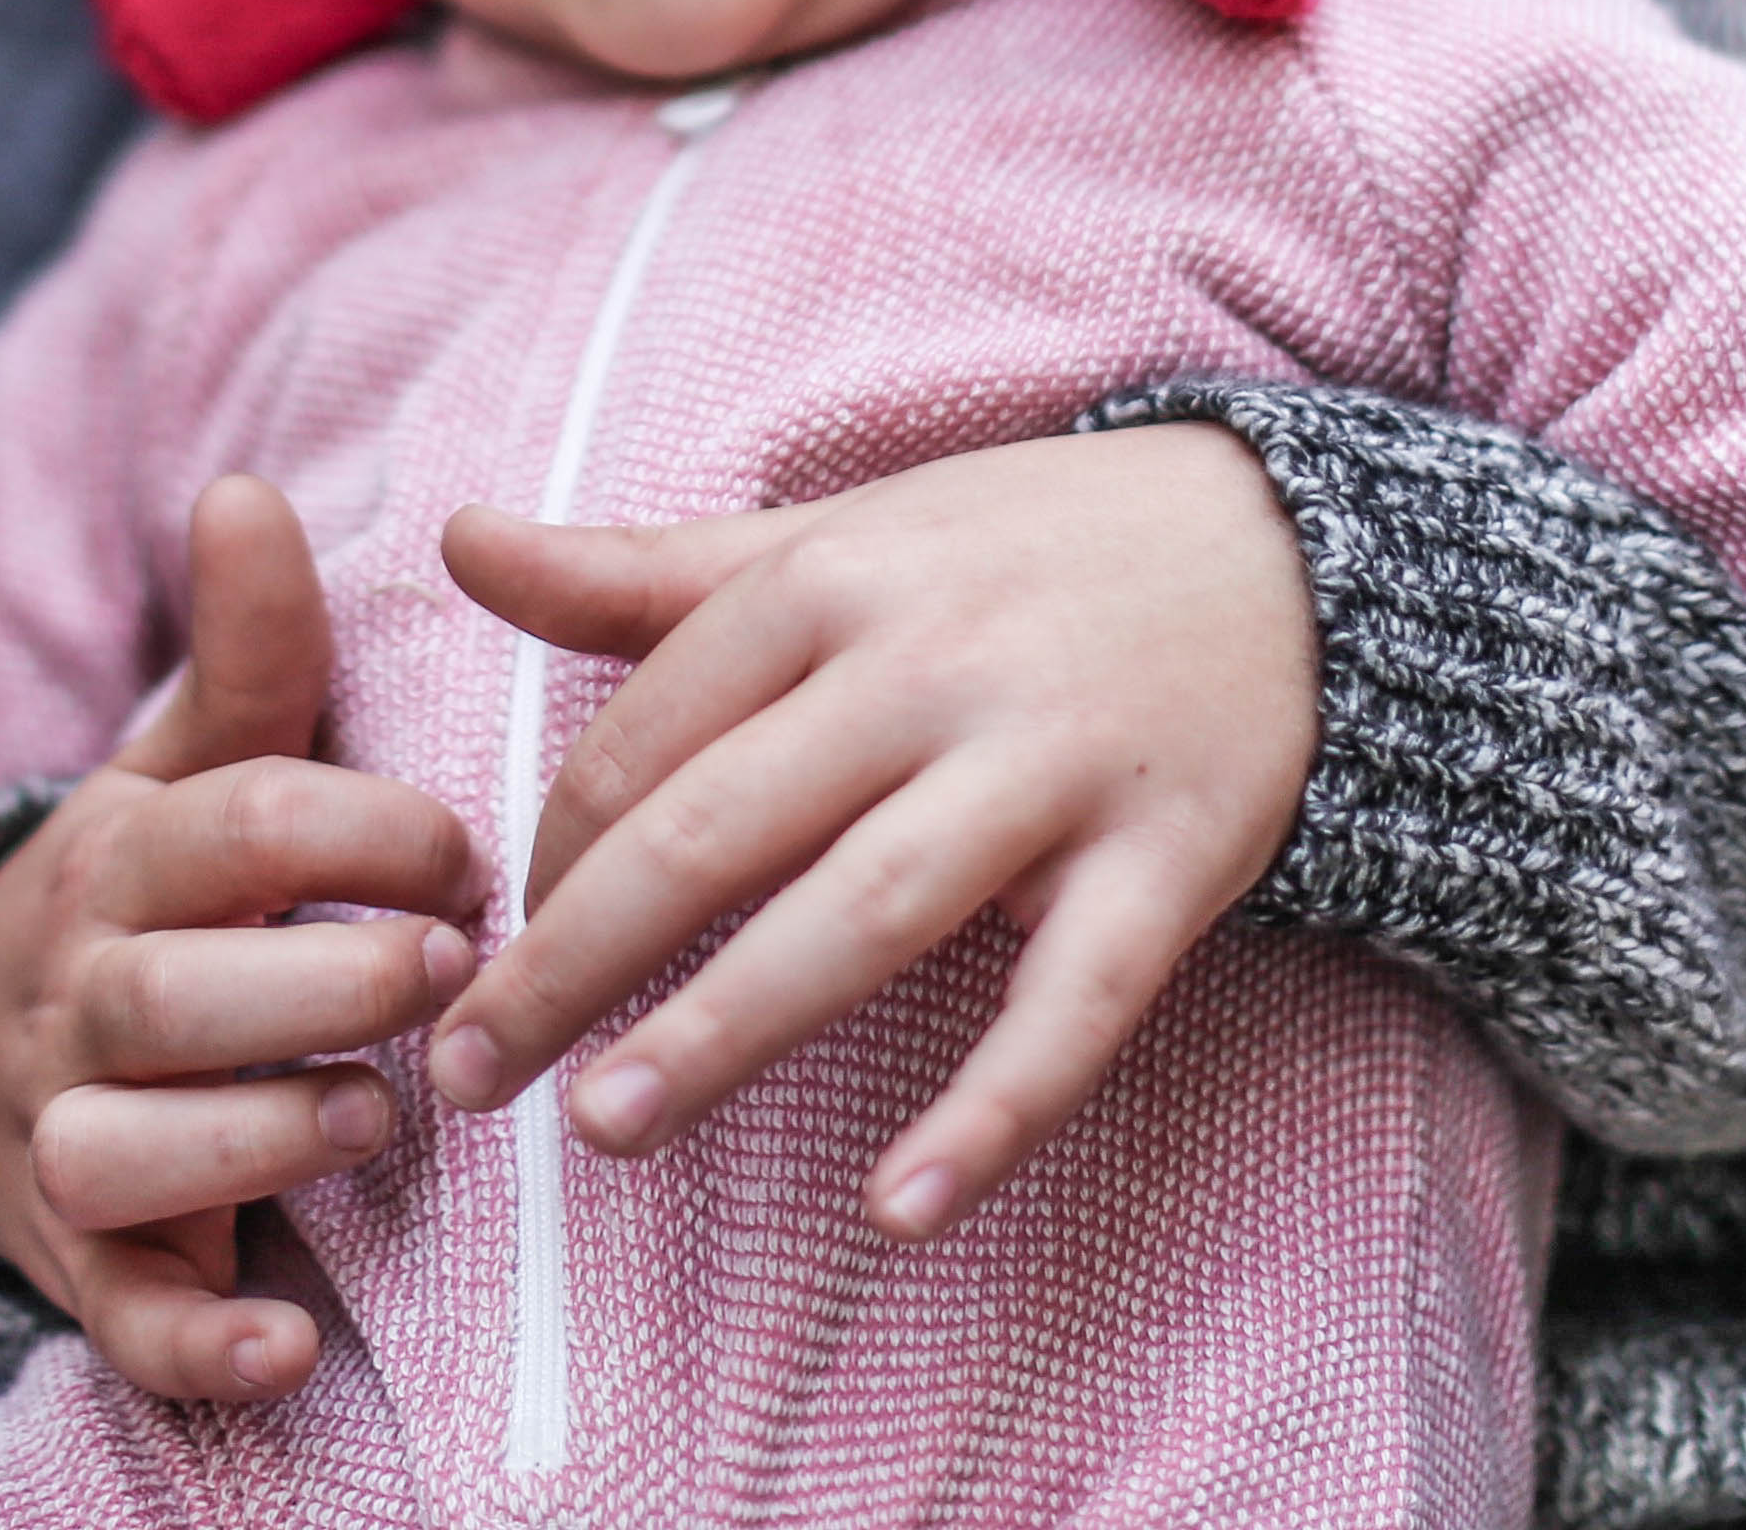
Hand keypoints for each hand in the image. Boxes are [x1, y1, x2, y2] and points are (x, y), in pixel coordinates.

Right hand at [0, 474, 481, 1403]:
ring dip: (256, 1134)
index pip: (230, 828)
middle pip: (167, 990)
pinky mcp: (84, 1271)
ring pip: (121, 1146)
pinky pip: (123, 1319)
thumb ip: (248, 650)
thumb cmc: (144, 891)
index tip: (467, 851)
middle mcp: (77, 996)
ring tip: (379, 1115)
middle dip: (314, 981)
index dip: (361, 832)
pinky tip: (289, 1343)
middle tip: (446, 970)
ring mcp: (65, 1135)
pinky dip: (199, 1341)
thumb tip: (247, 486)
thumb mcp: (183, 766)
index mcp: (118, 857)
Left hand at [428, 422, 1317, 1239]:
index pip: (642, 738)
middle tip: (470, 1070)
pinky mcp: (1170, 863)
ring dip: (730, 1027)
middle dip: (577, 958)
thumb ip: (639, 569)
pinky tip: (899, 1207)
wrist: (1288, 553)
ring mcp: (1051, 769)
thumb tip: (456, 538)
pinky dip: (991, 1109)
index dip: (550, 858)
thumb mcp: (828, 540)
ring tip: (608, 1126)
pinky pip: (1072, 1005)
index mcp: (823, 584)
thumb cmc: (1012, 556)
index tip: (499, 943)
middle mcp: (925, 669)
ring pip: (866, 914)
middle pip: (718, 828)